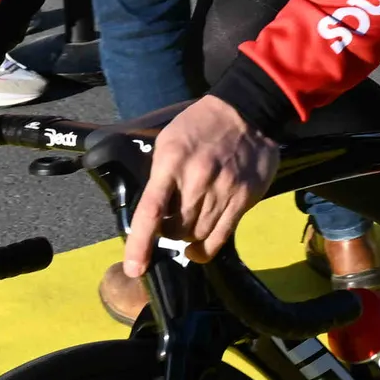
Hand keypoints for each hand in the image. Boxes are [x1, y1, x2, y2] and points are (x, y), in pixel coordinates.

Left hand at [124, 94, 277, 278]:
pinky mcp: (243, 198)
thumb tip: (152, 212)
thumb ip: (159, 176)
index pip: (151, 210)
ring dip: (186, 238)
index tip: (134, 267)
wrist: (246, 112)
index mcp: (172, 162)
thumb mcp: (169, 142)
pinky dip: (205, 250)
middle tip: (167, 223)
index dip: (140, 243)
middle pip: (176, 229)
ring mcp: (223, 190)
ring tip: (184, 227)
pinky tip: (197, 250)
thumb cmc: (199, 127)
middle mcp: (197, 179)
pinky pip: (220, 237)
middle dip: (167, 233)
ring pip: (197, 235)